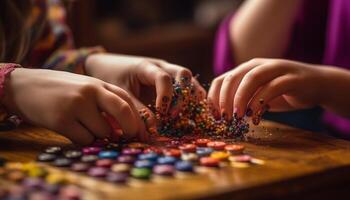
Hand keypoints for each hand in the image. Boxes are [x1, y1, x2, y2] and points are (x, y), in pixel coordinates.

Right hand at [1, 68, 146, 144]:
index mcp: (99, 83)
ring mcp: (76, 105)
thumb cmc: (60, 89)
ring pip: (103, 132)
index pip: (127, 101)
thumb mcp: (86, 87)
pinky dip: (83, 140)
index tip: (141, 133)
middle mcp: (91, 92)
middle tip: (129, 138)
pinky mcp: (62, 120)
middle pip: (123, 112)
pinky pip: (85, 140)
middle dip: (131, 129)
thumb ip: (105, 101)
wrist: (24, 86)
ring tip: (85, 127)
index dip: (138, 118)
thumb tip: (125, 126)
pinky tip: (72, 130)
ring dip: (99, 136)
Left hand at [85, 53, 205, 129]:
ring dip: (192, 100)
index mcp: (147, 66)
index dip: (166, 96)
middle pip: (184, 74)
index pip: (164, 77)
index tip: (161, 113)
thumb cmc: (112, 77)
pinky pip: (188, 90)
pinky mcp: (172, 82)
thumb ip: (137, 110)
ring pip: (190, 81)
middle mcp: (163, 67)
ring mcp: (169, 73)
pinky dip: (191, 103)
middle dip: (184, 96)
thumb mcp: (121, 94)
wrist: (108, 66)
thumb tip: (153, 130)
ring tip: (187, 119)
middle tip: (174, 115)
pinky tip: (189, 119)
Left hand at [208, 58, 324, 122]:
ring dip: (240, 99)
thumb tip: (223, 115)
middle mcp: (257, 65)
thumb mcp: (258, 96)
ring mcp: (275, 68)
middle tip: (224, 119)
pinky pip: (271, 88)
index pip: (222, 80)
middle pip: (232, 78)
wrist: (317, 85)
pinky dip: (260, 103)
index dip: (214, 98)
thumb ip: (243, 101)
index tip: (214, 117)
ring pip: (250, 79)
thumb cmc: (283, 93)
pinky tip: (255, 118)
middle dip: (224, 100)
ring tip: (237, 117)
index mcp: (246, 69)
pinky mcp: (291, 77)